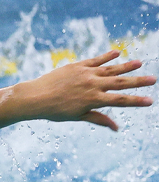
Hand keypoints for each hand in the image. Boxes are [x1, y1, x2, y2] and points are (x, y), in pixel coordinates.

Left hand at [21, 50, 154, 130]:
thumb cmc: (56, 111)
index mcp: (93, 100)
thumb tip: (116, 128)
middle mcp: (92, 85)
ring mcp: (85, 74)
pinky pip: (95, 60)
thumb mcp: (78, 116)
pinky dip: (107, 56)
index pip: (120, 100)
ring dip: (126, 66)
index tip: (150, 101)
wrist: (35, 97)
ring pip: (110, 69)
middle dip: (138, 82)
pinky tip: (117, 53)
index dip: (136, 101)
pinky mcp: (77, 66)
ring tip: (139, 63)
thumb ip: (99, 118)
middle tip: (153, 79)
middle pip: (120, 83)